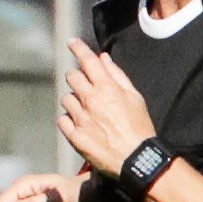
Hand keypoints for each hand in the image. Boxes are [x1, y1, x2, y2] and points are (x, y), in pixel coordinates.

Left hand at [59, 38, 156, 179]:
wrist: (136, 159)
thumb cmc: (140, 127)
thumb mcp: (135, 97)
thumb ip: (117, 75)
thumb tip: (103, 58)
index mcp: (106, 87)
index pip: (87, 60)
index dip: (77, 48)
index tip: (71, 42)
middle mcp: (90, 100)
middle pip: (71, 77)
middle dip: (77, 77)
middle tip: (85, 86)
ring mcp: (80, 118)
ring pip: (66, 99)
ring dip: (74, 101)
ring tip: (87, 111)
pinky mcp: (75, 136)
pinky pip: (62, 120)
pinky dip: (68, 119)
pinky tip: (79, 124)